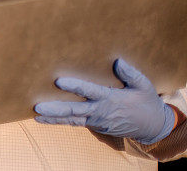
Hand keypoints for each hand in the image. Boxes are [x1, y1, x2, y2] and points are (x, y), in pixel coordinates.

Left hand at [34, 58, 175, 143]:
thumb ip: (130, 74)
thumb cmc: (146, 102)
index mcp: (110, 99)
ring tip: (36, 114)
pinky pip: (74, 123)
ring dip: (53, 117)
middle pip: (75, 109)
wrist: (152, 127)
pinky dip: (58, 122)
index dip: (74, 86)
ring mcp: (95, 120)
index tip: (59, 81)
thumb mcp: (144, 86)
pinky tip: (42, 120)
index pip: (89, 91)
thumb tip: (118, 61)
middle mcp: (100, 111)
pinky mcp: (93, 124)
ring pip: (71, 119)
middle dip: (56, 108)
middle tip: (38, 107)